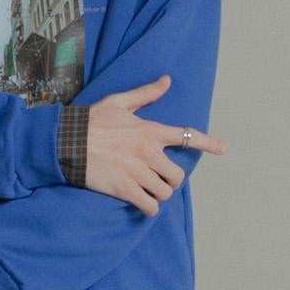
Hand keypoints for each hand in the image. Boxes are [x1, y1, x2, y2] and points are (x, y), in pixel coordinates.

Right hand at [85, 76, 225, 213]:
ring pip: (164, 193)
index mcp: (149, 131)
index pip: (186, 135)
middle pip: (177, 175)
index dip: (208, 143)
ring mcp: (137, 172)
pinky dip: (149, 208)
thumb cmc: (91, 121)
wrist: (66, 142)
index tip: (223, 149)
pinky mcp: (124, 189)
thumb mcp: (119, 102)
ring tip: (150, 192)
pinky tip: (143, 205)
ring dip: (159, 195)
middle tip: (161, 180)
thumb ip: (146, 94)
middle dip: (171, 180)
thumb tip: (167, 80)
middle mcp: (148, 152)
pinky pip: (149, 206)